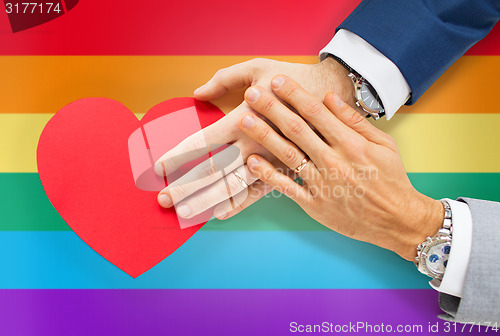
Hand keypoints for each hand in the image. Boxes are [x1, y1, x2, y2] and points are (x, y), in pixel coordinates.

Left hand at [155, 58, 354, 220]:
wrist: (336, 95)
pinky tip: (220, 214)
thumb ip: (225, 79)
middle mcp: (254, 144)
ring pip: (233, 188)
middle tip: (162, 201)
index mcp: (244, 118)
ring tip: (184, 214)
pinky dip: (239, 205)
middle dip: (185, 187)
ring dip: (207, 201)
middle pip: (212, 171)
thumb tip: (197, 93)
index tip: (159, 167)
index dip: (178, 155)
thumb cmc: (295, 79)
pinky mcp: (287, 171)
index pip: (202, 141)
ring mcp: (270, 161)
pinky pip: (260, 193)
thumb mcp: (259, 68)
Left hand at [239, 75, 443, 260]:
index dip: (295, 94)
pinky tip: (252, 161)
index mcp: (351, 143)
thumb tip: (329, 97)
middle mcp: (334, 161)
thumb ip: (354, 120)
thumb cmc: (391, 179)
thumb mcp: (382, 144)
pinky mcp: (314, 205)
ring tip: (245, 120)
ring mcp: (322, 184)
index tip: (278, 80)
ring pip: (288, 155)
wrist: (397, 220)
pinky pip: (287, 188)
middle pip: (297, 130)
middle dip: (272, 108)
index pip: (317, 112)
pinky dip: (268, 175)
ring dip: (264, 136)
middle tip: (252, 93)